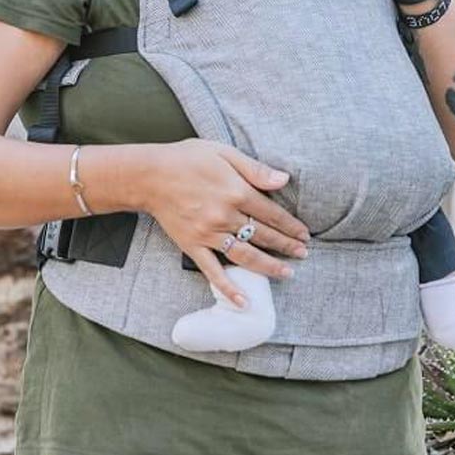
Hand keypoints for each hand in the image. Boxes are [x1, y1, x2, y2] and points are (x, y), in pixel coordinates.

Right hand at [138, 138, 310, 308]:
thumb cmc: (187, 159)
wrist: (149, 175)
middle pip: (263, 235)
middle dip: (286, 246)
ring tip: (287, 274)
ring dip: (268, 266)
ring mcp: (209, 234)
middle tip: (303, 254)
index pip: (272, 213)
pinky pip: (213, 271)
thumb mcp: (224, 152)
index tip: (304, 234)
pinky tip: (243, 302)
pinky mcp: (193, 246)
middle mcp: (225, 216)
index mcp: (236, 191)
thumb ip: (255, 169)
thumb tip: (284, 179)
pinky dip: (228, 288)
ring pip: (245, 255)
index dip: (290, 226)